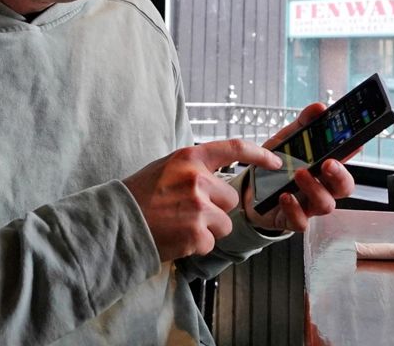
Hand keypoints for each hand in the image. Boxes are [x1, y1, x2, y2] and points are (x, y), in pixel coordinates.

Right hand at [124, 139, 280, 261]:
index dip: (260, 154)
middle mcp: (197, 179)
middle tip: (187, 211)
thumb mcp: (166, 168)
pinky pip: (210, 242)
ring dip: (207, 229)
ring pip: (224, 223)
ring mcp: (198, 207)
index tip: (276, 161)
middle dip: (216, 209)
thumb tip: (220, 176)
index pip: (234, 148)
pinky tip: (176, 238)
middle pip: (230, 199)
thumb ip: (195, 169)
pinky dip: (196, 245)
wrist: (117, 223)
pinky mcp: (196, 233)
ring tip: (180, 225)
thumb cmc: (140, 195)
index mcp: (190, 158)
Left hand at [244, 103, 355, 232]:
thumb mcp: (287, 141)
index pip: (345, 162)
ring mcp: (308, 206)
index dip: (352, 154)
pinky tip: (284, 196)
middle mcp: (321, 188)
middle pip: (344, 187)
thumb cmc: (275, 167)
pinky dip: (294, 208)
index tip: (354, 143)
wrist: (249, 190)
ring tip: (299, 174)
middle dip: (340, 175)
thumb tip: (319, 107)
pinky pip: (301, 221)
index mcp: (323, 169)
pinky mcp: (292, 220)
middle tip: (327, 163)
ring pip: (326, 204)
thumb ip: (303, 124)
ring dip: (315, 188)